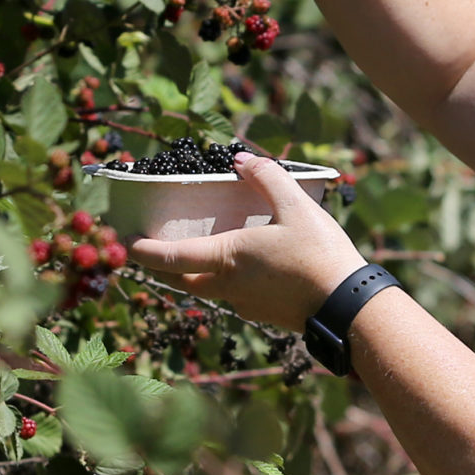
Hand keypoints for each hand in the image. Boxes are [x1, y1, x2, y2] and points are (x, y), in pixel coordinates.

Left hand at [126, 151, 369, 329]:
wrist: (348, 308)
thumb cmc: (320, 256)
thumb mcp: (296, 206)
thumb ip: (267, 177)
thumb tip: (241, 160)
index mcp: (226, 258)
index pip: (169, 257)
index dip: (143, 250)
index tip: (126, 242)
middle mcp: (227, 286)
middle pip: (183, 279)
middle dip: (166, 265)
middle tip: (157, 247)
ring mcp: (245, 305)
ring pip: (208, 289)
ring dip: (197, 273)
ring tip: (201, 250)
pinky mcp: (264, 315)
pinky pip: (233, 296)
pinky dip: (225, 280)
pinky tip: (244, 266)